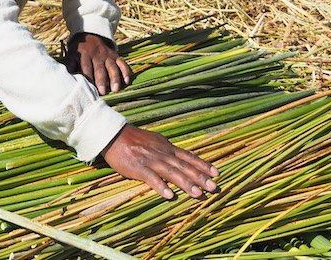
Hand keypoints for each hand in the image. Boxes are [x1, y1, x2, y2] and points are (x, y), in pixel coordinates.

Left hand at [63, 33, 131, 94]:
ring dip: (114, 78)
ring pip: (112, 67)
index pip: (86, 67)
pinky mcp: (115, 55)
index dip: (88, 77)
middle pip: (100, 69)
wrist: (90, 34)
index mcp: (84, 54)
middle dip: (101, 80)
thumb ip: (70, 64)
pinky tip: (126, 81)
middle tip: (103, 92)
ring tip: (115, 89)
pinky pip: (122, 63)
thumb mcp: (71, 53)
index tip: (88, 89)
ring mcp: (107, 55)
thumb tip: (68, 76)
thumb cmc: (79, 49)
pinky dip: (125, 71)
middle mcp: (97, 55)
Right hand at [101, 124, 218, 198]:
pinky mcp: (138, 168)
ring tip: (198, 194)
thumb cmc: (133, 139)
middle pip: (184, 166)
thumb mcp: (154, 140)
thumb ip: (166, 150)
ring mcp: (151, 160)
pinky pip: (151, 178)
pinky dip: (161, 186)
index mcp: (166, 147)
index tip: (216, 173)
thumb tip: (179, 156)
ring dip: (186, 183)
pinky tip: (169, 195)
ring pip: (172, 173)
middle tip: (214, 187)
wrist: (113, 135)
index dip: (203, 165)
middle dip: (200, 177)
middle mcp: (162, 154)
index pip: (188, 157)